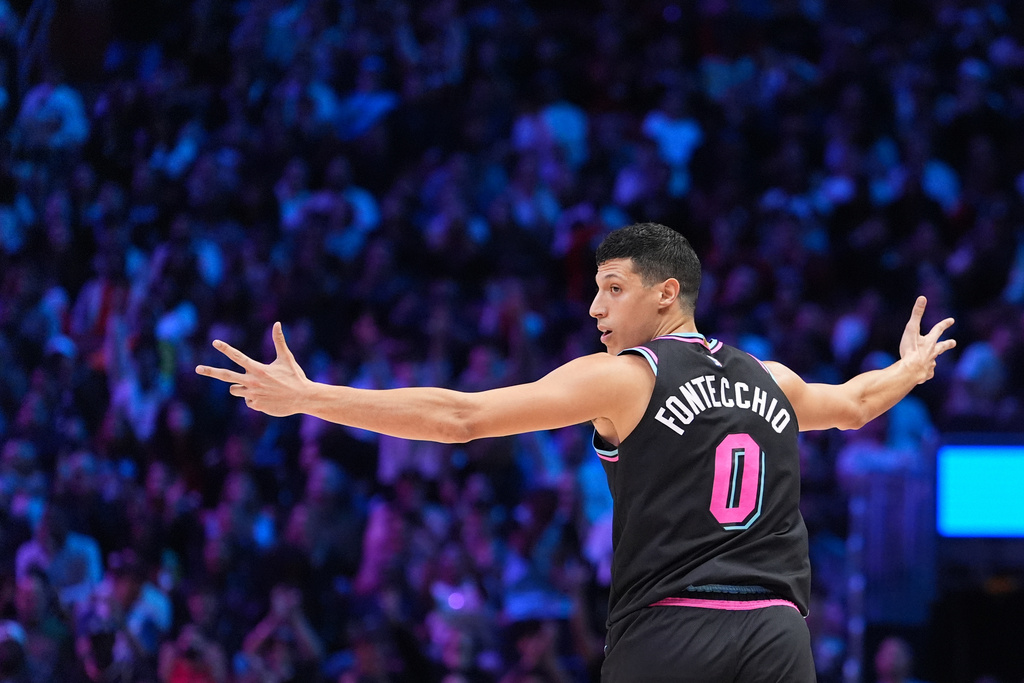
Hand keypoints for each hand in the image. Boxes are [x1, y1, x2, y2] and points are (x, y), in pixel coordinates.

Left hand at [196, 322, 310, 416]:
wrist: (303, 398)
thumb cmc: (295, 376)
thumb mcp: (287, 358)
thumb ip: (279, 341)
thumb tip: (277, 323)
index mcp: (258, 369)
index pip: (238, 357)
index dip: (226, 349)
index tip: (215, 342)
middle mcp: (252, 381)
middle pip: (226, 376)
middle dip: (210, 371)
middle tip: (197, 368)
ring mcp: (252, 394)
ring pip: (235, 390)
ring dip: (242, 387)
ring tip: (259, 387)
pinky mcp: (255, 405)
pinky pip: (248, 400)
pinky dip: (254, 398)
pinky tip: (268, 397)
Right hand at [898, 296, 955, 383]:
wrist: (910, 371)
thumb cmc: (910, 350)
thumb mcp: (911, 329)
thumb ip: (916, 313)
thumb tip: (922, 297)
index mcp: (929, 341)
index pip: (938, 330)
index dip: (944, 324)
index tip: (951, 320)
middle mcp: (932, 352)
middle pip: (942, 347)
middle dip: (947, 344)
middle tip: (953, 342)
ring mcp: (930, 364)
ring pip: (934, 361)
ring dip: (933, 359)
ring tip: (933, 361)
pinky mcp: (926, 375)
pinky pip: (927, 373)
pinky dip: (926, 372)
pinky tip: (923, 375)